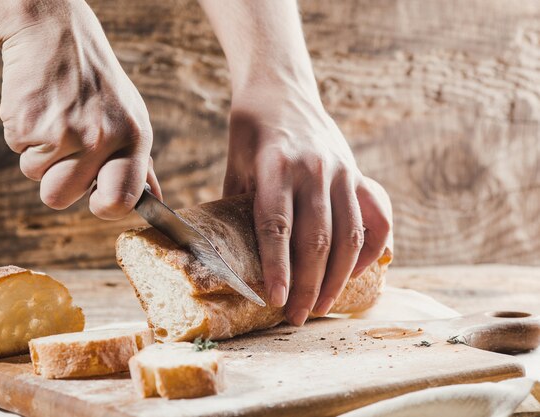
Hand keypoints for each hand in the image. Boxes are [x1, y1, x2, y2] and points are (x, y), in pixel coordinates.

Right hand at [0, 0, 160, 218]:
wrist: (55, 33)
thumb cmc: (97, 83)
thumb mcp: (131, 116)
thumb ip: (141, 163)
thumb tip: (156, 201)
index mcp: (134, 138)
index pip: (121, 200)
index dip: (105, 207)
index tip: (97, 199)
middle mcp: (103, 139)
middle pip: (61, 198)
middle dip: (56, 181)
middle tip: (64, 146)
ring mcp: (65, 132)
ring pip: (36, 178)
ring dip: (39, 156)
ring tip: (54, 119)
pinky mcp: (29, 123)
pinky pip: (17, 152)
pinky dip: (23, 134)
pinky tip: (39, 106)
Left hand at [225, 86, 391, 324]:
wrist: (281, 89)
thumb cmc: (251, 130)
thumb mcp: (235, 164)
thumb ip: (239, 206)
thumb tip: (233, 255)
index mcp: (276, 166)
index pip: (278, 226)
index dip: (278, 267)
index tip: (276, 300)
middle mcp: (314, 170)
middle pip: (316, 240)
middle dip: (308, 285)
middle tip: (297, 317)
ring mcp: (342, 171)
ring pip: (348, 236)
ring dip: (338, 278)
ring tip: (324, 306)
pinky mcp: (358, 174)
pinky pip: (376, 218)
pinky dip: (371, 249)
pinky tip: (355, 272)